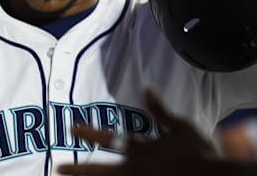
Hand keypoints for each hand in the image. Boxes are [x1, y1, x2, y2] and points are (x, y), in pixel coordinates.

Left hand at [57, 90, 218, 175]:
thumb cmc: (198, 152)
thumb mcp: (181, 126)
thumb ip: (160, 110)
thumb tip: (146, 88)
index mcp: (141, 150)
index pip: (109, 139)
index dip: (89, 133)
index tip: (72, 129)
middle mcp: (135, 169)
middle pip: (100, 171)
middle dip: (77, 170)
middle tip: (58, 169)